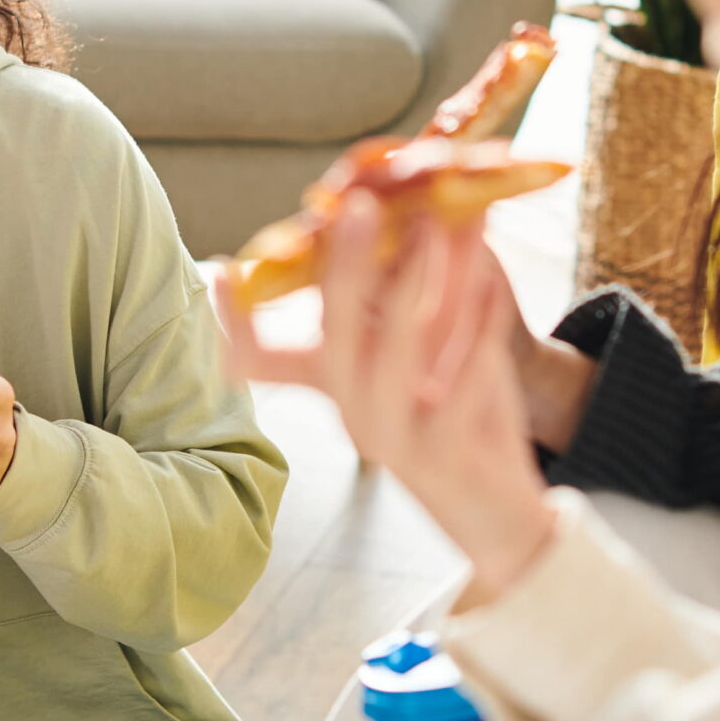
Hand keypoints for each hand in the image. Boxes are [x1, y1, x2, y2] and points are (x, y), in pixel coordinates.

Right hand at [216, 200, 559, 604]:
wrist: (497, 515)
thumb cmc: (455, 421)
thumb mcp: (419, 359)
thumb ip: (403, 299)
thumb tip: (401, 212)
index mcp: (338, 388)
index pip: (262, 364)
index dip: (236, 324)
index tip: (222, 272)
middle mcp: (355, 413)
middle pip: (334, 337)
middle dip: (344, 266)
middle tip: (357, 205)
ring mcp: (397, 439)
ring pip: (393, 354)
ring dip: (413, 282)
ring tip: (433, 223)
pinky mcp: (449, 454)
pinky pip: (462, 381)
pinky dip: (478, 328)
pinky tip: (493, 284)